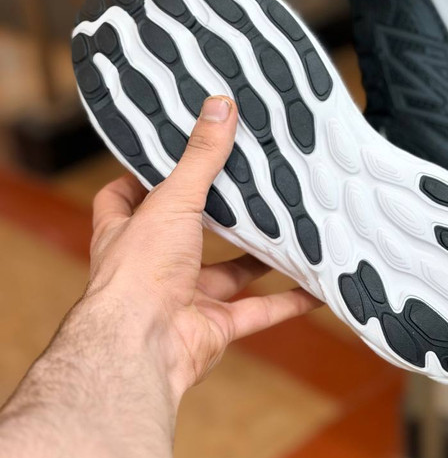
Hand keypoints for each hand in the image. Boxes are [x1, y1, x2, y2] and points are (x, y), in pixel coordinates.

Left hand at [86, 95, 320, 402]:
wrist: (140, 350)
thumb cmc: (138, 274)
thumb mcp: (171, 201)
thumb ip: (200, 158)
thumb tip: (219, 107)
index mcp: (127, 232)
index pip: (124, 197)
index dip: (142, 176)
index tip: (173, 154)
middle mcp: (152, 264)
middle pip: (186, 233)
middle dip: (216, 214)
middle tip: (247, 185)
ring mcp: (183, 297)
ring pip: (228, 273)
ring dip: (257, 256)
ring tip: (286, 226)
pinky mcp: (212, 327)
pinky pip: (257, 311)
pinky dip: (286, 301)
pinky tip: (313, 286)